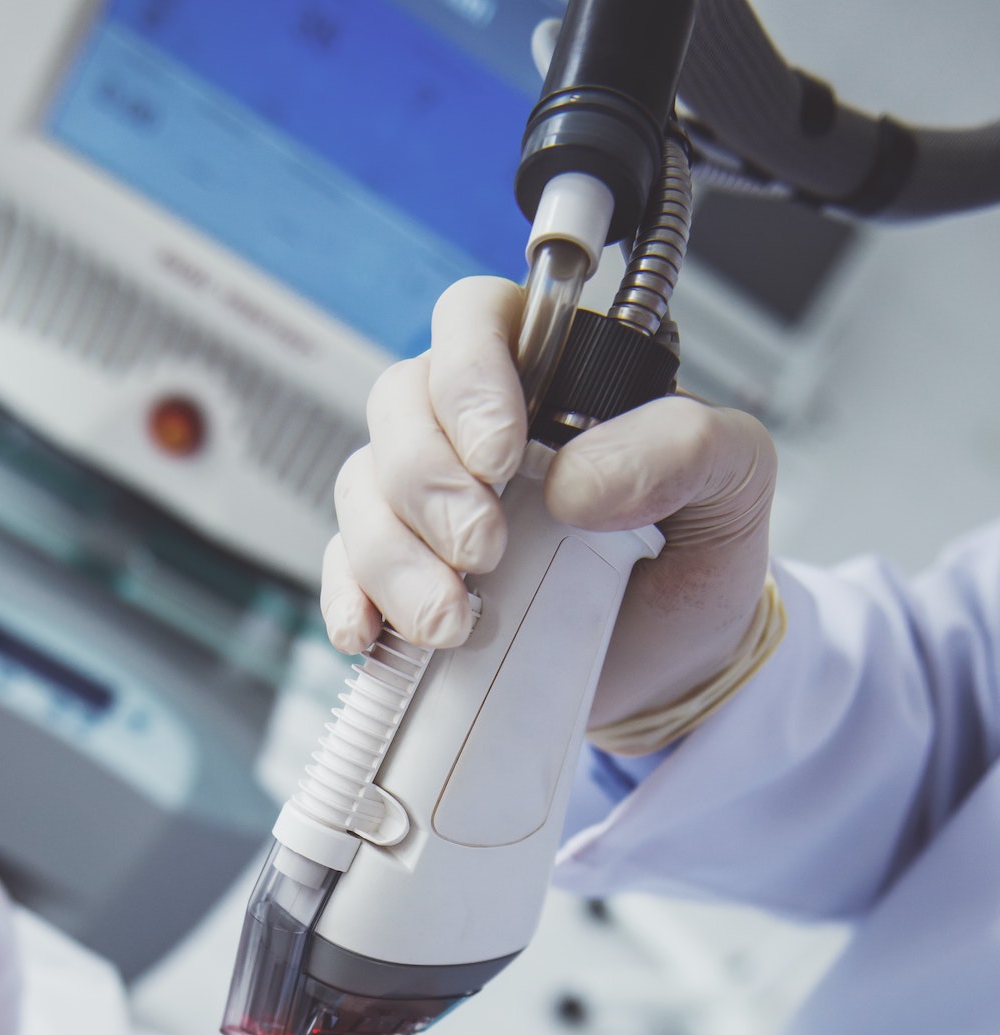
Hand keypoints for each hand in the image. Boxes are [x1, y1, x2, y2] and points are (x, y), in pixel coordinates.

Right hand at [321, 275, 777, 732]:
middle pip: (398, 407)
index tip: (501, 458)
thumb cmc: (696, 559)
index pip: (474, 322)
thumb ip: (685, 447)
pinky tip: (376, 634)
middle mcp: (473, 430)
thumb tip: (574, 481)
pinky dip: (349, 599)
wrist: (677, 668)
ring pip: (363, 490)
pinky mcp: (403, 578)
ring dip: (394, 559)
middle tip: (485, 552)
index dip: (470, 378)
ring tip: (453, 622)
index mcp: (550, 377)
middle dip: (430, 485)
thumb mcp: (736, 484)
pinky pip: (343, 568)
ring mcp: (428, 505)